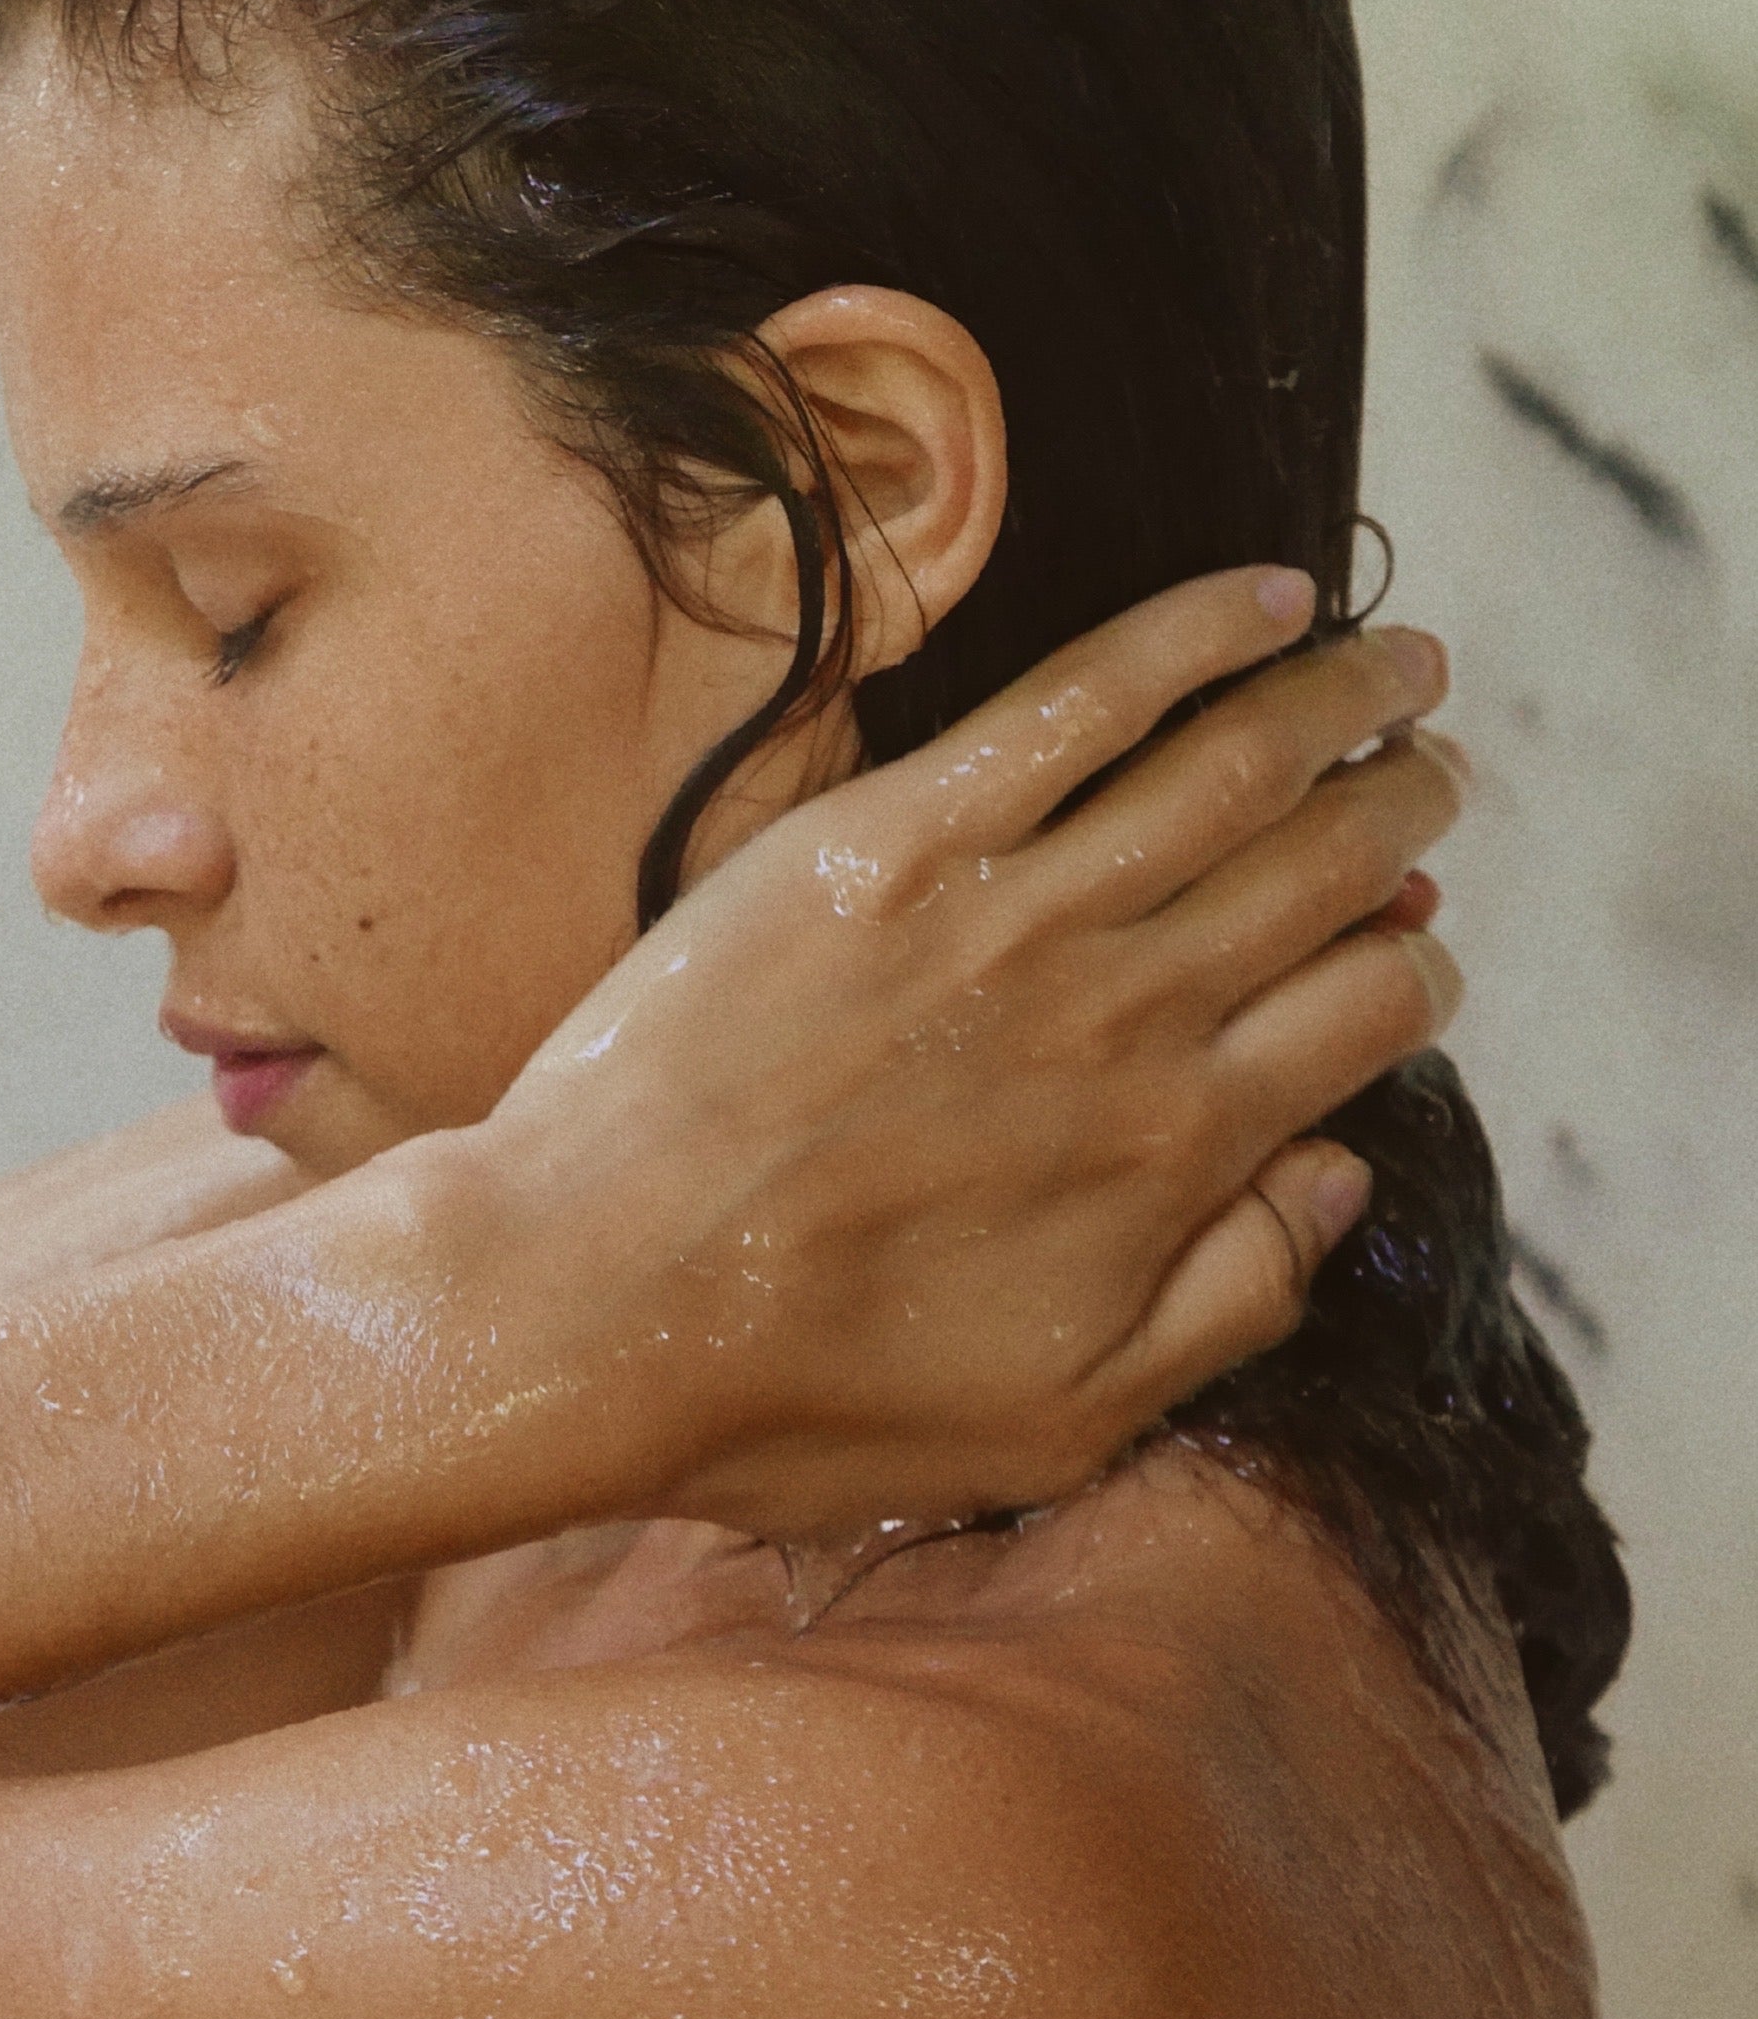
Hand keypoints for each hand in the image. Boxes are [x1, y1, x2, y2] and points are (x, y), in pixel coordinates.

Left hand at [474, 566, 1461, 1535]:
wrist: (586, 1302)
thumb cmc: (806, 1388)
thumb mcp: (1061, 1418)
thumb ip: (1232, 1298)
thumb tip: (1342, 1175)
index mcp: (1173, 1150)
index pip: (1370, 1014)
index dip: (1417, 970)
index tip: (1414, 946)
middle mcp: (1125, 1013)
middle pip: (1326, 871)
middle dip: (1404, 808)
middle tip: (1432, 767)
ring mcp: (1012, 910)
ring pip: (1233, 769)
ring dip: (1341, 701)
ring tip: (1399, 665)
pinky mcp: (896, 834)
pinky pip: (1081, 702)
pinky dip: (1190, 636)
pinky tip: (1264, 600)